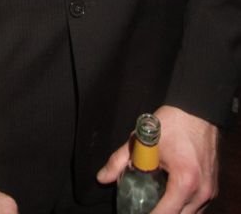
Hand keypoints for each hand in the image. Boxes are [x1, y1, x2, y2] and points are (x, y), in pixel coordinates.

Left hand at [97, 105, 218, 212]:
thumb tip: (102, 177)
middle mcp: (201, 191)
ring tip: (155, 204)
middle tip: (143, 209)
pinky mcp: (213, 187)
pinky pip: (198, 207)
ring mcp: (209, 191)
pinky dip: (184, 207)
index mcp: (185, 181)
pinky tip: (169, 198)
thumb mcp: (141, 140)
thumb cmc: (172, 124)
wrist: (197, 111)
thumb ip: (119, 160)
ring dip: (174, 212)